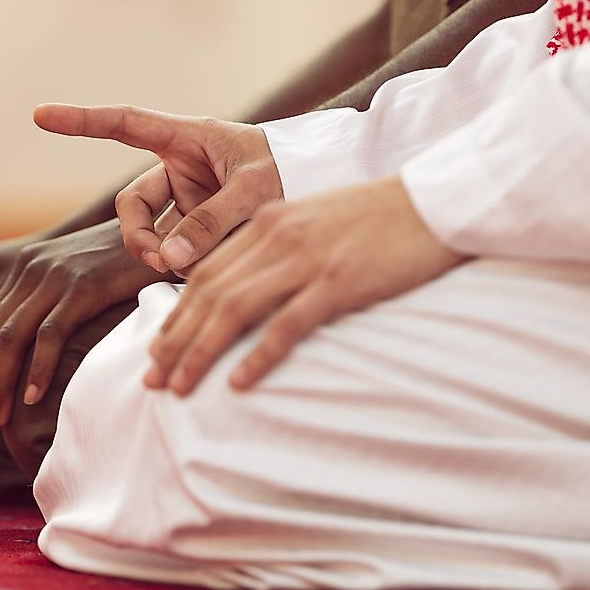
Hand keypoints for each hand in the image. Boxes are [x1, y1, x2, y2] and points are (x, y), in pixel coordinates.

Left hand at [0, 219, 165, 431]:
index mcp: (26, 266)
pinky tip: (33, 399)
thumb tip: (37, 350)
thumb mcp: (79, 279)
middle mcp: (32, 267)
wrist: (164, 231)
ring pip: (11, 337)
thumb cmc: (126, 264)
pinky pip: (49, 335)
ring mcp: (56, 274)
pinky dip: (38, 370)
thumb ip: (54, 303)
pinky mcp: (83, 285)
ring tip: (0, 420)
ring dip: (1, 383)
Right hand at [34, 104, 282, 272]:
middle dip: (138, 237)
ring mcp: (189, 203)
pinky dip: (192, 269)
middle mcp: (181, 170)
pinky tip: (219, 275)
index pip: (124, 124)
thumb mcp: (258, 191)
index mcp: (187, 138)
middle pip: (132, 206)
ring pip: (154, 238)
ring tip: (207, 270)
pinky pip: (180, 256)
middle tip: (160, 262)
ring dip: (171, 258)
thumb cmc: (295, 171)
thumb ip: (213, 222)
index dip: (81, 121)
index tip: (38, 115)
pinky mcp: (202, 232)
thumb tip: (168, 261)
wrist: (328, 186)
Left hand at [145, 175, 465, 394]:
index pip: (205, 271)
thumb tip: (248, 289)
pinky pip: (288, 324)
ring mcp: (307, 259)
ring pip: (235, 309)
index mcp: (268, 222)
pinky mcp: (339, 281)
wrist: (437, 201)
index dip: (176, 313)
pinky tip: (239, 383)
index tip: (158, 349)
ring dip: (201, 352)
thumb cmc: (380, 219)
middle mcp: (278, 238)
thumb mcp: (316, 222)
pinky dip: (259, 356)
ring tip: (179, 388)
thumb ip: (278, 248)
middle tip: (152, 380)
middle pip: (208, 293)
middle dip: (175, 340)